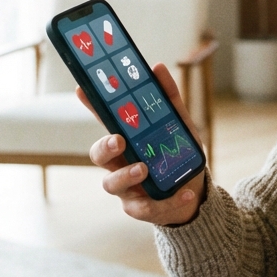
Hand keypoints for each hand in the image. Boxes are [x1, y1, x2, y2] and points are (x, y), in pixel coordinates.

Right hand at [80, 63, 206, 226]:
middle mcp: (120, 162)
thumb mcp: (180, 126)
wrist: (195, 193)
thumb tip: (158, 68)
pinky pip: (147, 208)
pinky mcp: (140, 208)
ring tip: (144, 168)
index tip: (82, 89)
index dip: (91, 106)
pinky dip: (168, 201)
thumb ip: (169, 99)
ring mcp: (126, 187)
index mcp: (126, 139)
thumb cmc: (177, 157)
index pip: (105, 120)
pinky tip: (185, 192)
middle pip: (98, 155)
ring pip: (112, 184)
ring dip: (126, 175)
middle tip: (119, 140)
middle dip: (104, 147)